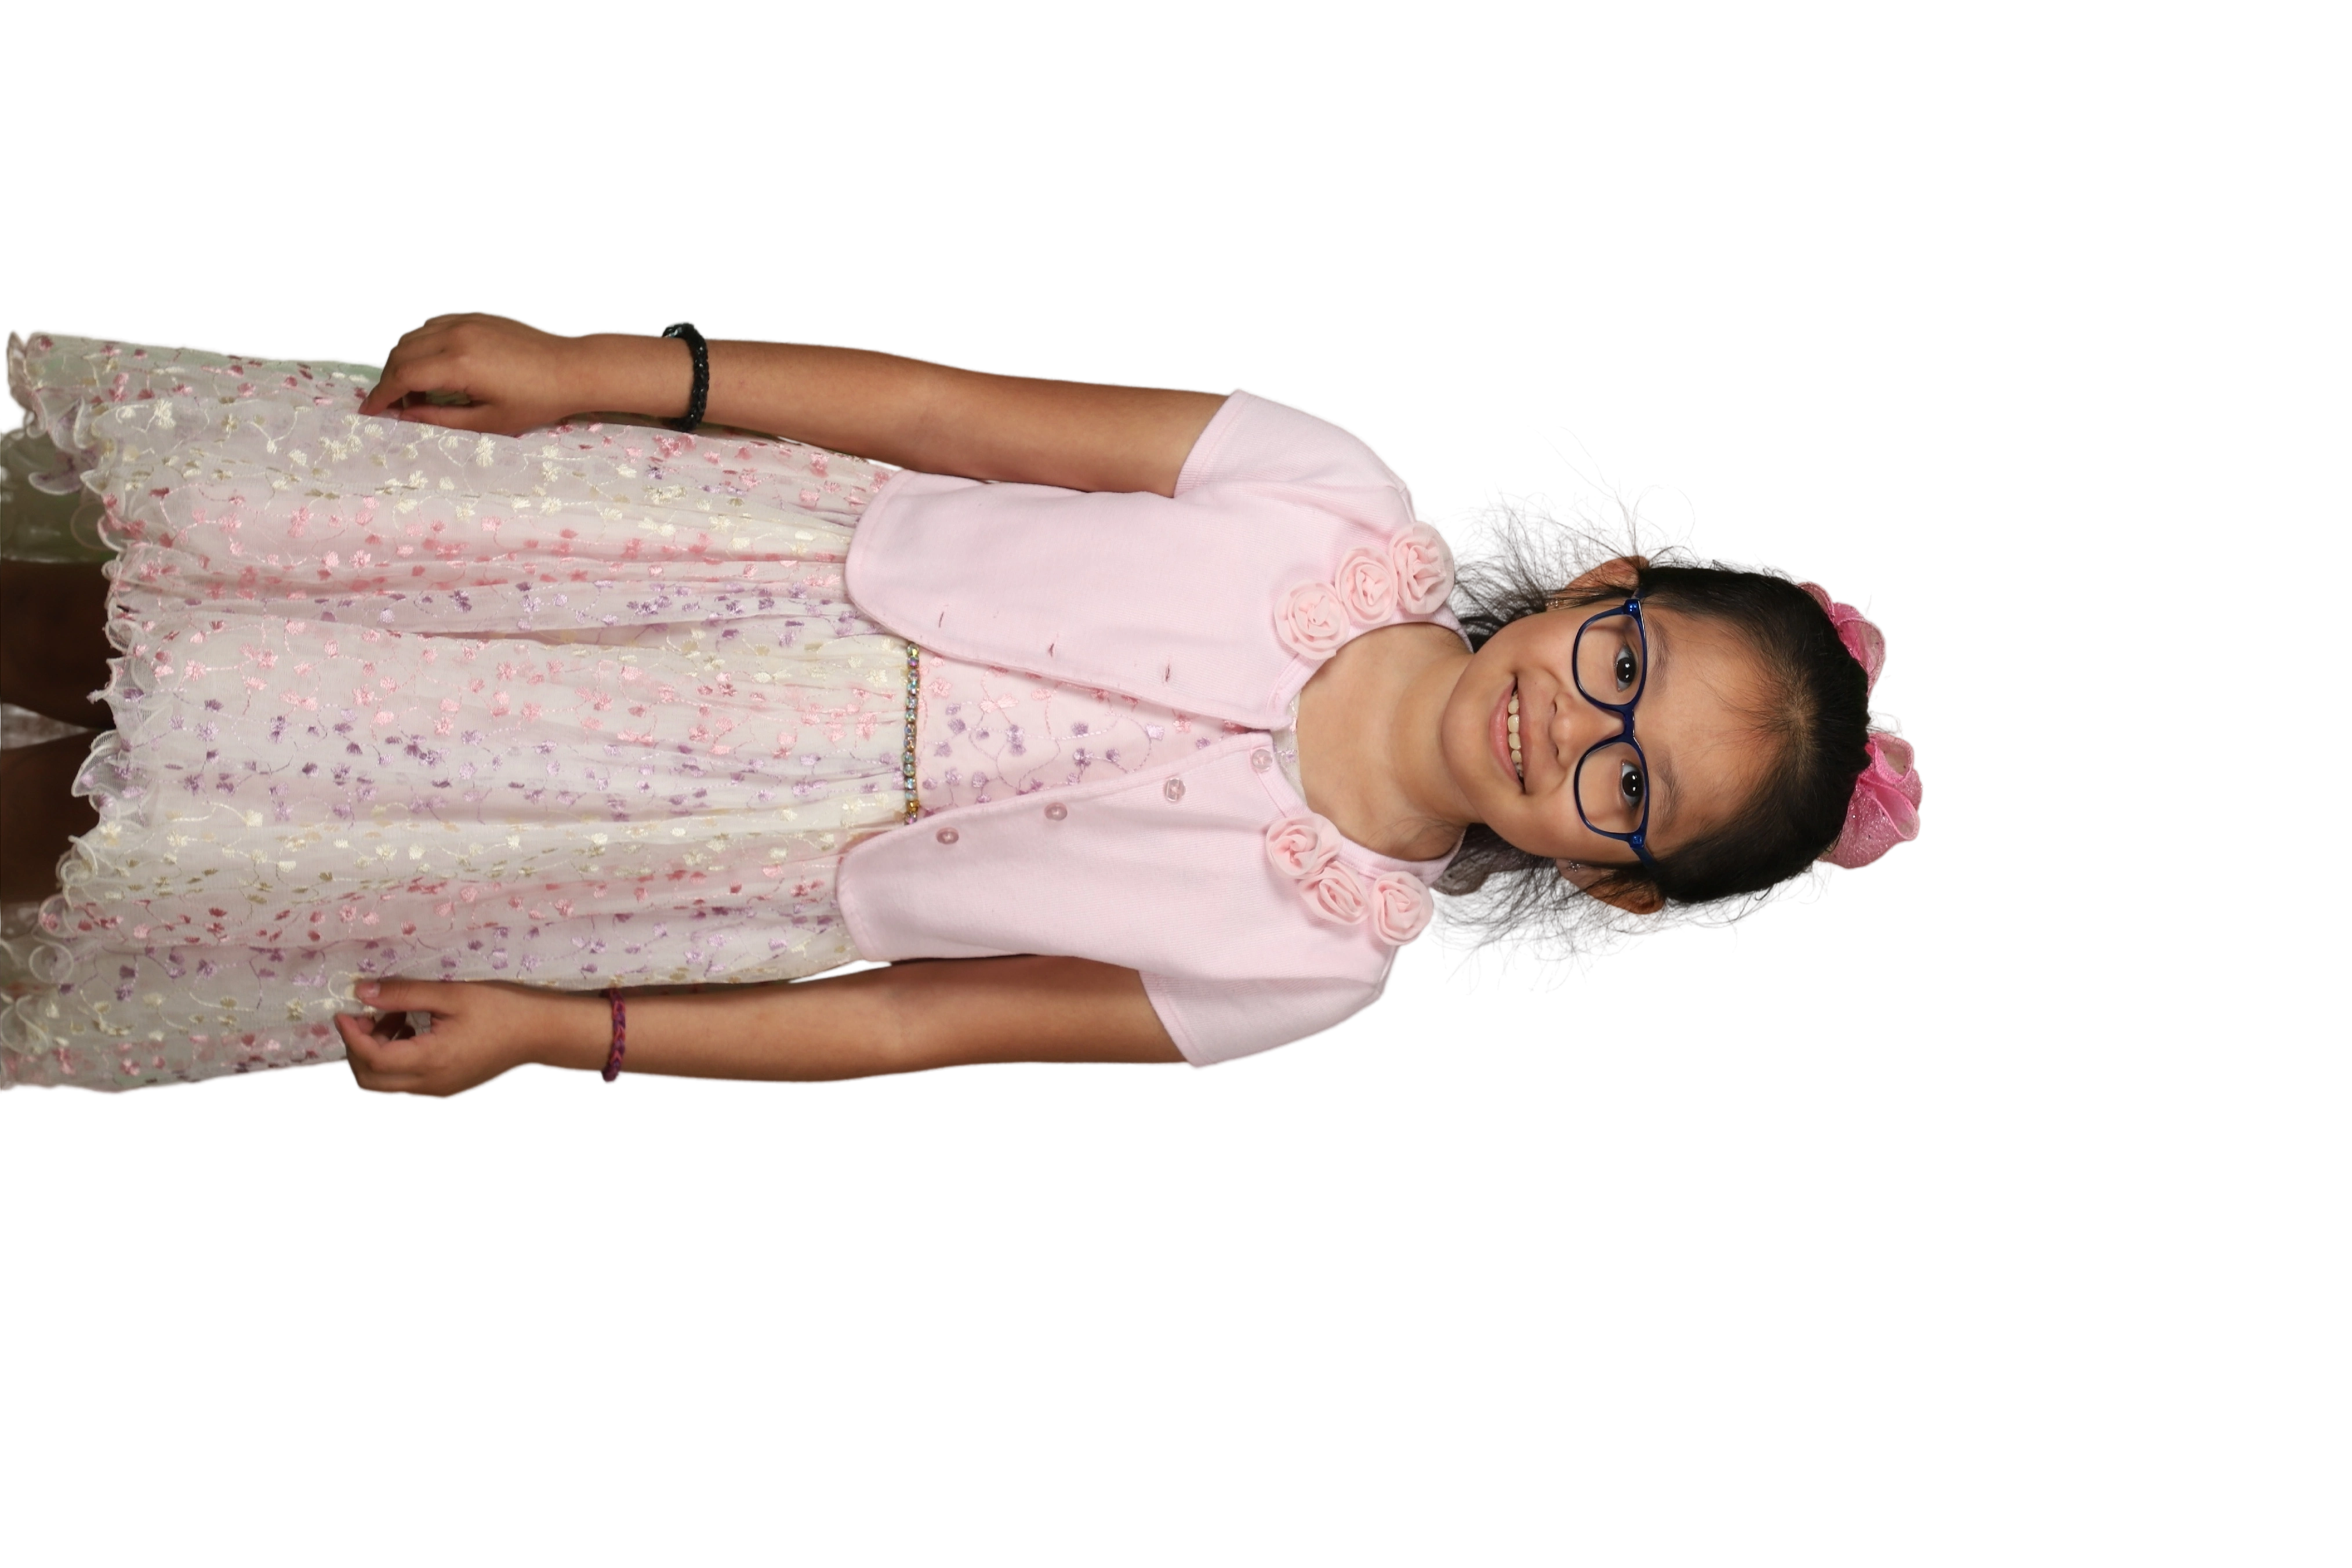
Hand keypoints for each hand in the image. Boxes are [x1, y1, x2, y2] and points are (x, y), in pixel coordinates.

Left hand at [335, 978, 572, 1099]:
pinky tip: (414, 1031)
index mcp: (429, 1061)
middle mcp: (430, 1084)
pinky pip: (406, 1083)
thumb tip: (361, 992)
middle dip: (358, 1047)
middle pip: (370, 1079)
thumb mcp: (451, 994)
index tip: (344, 1010)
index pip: (370, 1057)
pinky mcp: (448, 1087)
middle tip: (366, 1014)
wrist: (542, 1033)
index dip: (349, 1034)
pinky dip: (396, 1062)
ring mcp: (439, 1090)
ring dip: (376, 1055)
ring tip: (394, 1019)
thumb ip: (403, 994)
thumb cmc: (502, 1008)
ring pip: (386, 1085)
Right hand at [355, 309, 600, 437]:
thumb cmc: (537, 400)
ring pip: (412, 335)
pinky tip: (433, 368)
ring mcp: (465, 319)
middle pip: (400, 353)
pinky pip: (432, 325)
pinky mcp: (474, 314)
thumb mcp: (488, 420)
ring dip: (404, 361)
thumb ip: (440, 418)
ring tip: (416, 392)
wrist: (573, 368)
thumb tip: (404, 417)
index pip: (401, 377)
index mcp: (458, 363)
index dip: (381, 397)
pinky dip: (421, 345)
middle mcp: (456, 334)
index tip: (370, 413)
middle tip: (395, 407)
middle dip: (389, 381)